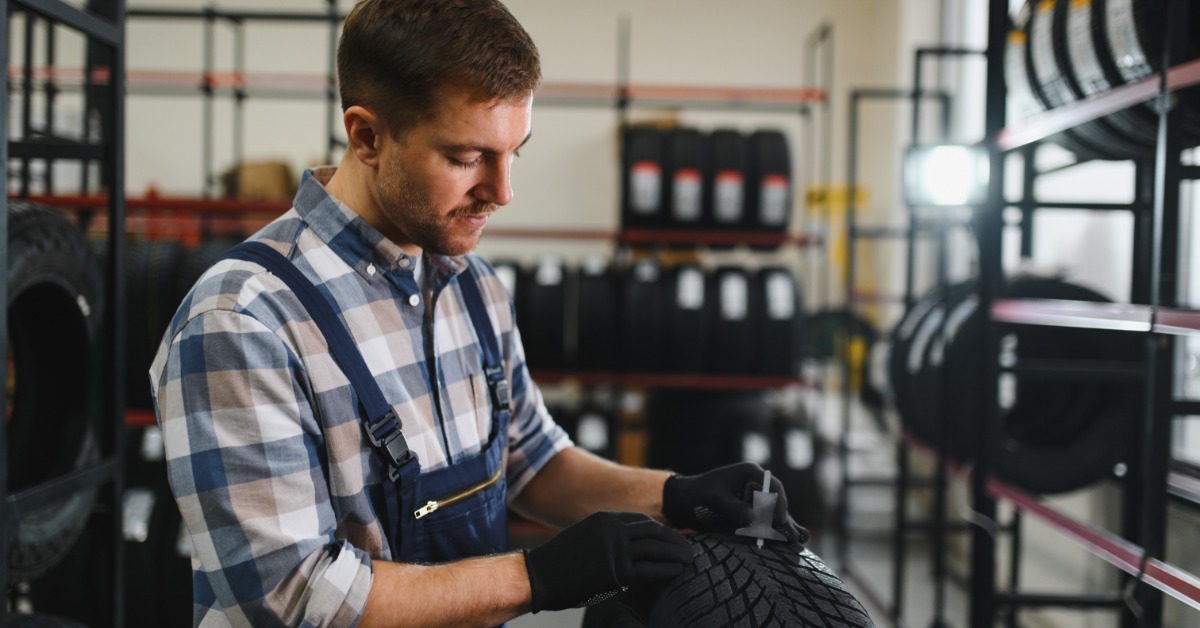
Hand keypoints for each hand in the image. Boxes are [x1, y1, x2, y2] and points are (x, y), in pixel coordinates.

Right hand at [523, 511, 692, 612]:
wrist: (540, 575)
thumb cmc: (560, 562)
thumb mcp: (585, 537)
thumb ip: (607, 537)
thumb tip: (629, 547)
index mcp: (605, 518)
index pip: (643, 520)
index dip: (662, 530)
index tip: (675, 538)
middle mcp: (612, 529)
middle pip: (654, 531)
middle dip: (675, 540)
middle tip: (690, 548)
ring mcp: (614, 549)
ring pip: (656, 548)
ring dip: (676, 554)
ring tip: (689, 560)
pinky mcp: (615, 571)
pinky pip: (649, 569)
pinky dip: (666, 570)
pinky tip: (676, 571)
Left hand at [662, 462, 807, 543]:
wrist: (686, 501)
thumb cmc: (699, 494)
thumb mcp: (714, 499)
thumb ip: (733, 508)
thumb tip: (753, 520)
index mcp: (750, 473)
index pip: (771, 487)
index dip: (778, 504)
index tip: (780, 520)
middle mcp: (758, 485)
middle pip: (777, 502)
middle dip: (785, 520)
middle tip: (793, 537)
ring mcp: (758, 500)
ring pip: (776, 514)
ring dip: (787, 527)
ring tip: (800, 540)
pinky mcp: (754, 513)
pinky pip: (770, 522)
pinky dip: (779, 531)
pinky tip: (796, 539)